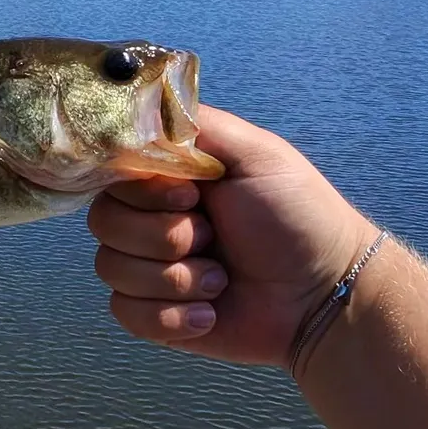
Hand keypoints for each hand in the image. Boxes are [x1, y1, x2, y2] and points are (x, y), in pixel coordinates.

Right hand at [86, 105, 374, 367]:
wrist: (325, 297)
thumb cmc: (297, 216)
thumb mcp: (255, 152)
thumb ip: (193, 125)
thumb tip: (133, 111)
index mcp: (167, 175)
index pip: (111, 172)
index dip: (144, 191)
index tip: (190, 197)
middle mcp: (150, 216)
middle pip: (103, 222)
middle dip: (163, 238)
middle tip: (214, 240)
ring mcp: (150, 266)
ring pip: (110, 268)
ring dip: (175, 279)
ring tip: (221, 281)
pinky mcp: (155, 314)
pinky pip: (125, 312)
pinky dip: (170, 317)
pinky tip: (210, 313)